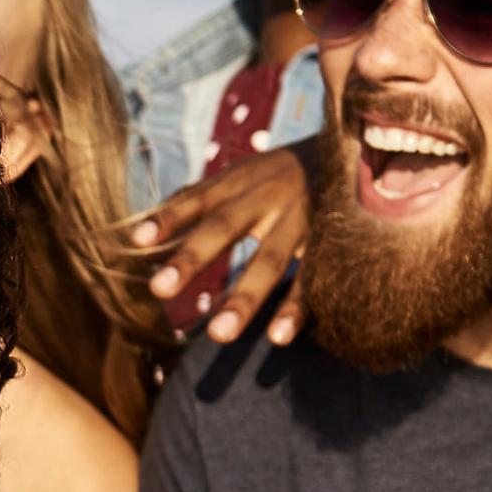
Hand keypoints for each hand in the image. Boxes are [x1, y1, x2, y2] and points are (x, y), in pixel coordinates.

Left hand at [132, 144, 312, 345]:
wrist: (354, 153)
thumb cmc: (279, 174)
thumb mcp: (240, 176)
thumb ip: (196, 200)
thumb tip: (142, 231)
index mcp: (240, 181)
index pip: (197, 199)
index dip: (169, 218)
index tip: (137, 240)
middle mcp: (268, 196)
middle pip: (225, 227)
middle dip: (192, 257)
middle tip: (158, 289)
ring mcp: (301, 219)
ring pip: (270, 261)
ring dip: (244, 298)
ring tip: (218, 335)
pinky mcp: (330, 242)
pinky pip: (312, 280)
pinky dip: (295, 309)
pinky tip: (277, 337)